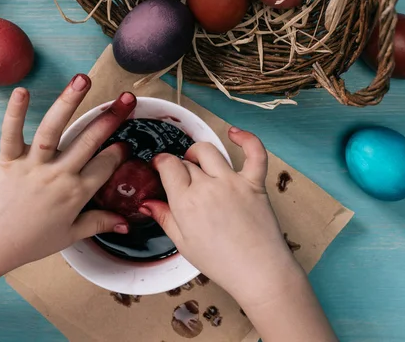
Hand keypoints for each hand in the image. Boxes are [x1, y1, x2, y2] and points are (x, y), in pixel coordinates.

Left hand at [0, 74, 136, 271]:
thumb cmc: (30, 241)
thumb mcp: (70, 236)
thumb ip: (99, 223)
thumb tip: (126, 223)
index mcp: (76, 193)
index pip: (105, 166)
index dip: (118, 153)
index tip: (127, 142)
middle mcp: (59, 175)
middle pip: (89, 142)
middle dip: (110, 119)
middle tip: (126, 100)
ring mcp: (33, 165)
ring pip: (54, 129)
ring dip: (69, 102)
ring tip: (83, 79)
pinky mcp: (8, 159)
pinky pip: (12, 133)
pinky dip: (15, 112)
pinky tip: (22, 91)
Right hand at [140, 127, 300, 302]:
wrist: (258, 271)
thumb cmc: (220, 262)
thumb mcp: (183, 243)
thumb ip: (164, 217)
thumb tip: (147, 202)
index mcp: (186, 202)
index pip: (168, 166)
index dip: (161, 163)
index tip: (160, 167)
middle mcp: (207, 186)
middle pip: (186, 162)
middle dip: (180, 167)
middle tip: (181, 179)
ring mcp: (232, 182)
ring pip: (209, 151)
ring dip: (199, 152)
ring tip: (197, 162)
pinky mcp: (254, 182)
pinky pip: (254, 153)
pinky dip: (246, 139)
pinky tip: (235, 133)